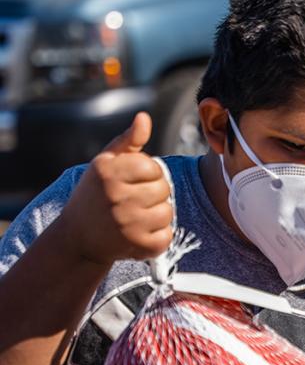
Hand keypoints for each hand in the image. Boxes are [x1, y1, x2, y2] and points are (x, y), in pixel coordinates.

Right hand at [58, 112, 172, 265]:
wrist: (77, 237)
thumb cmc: (96, 194)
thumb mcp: (106, 163)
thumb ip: (128, 141)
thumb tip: (144, 118)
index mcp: (108, 172)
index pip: (153, 167)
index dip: (148, 173)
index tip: (134, 180)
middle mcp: (116, 197)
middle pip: (163, 189)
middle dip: (154, 193)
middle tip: (135, 200)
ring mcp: (127, 224)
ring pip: (168, 212)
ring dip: (157, 214)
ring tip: (136, 216)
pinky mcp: (138, 246)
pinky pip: (167, 235)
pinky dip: (158, 235)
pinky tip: (139, 233)